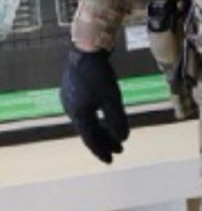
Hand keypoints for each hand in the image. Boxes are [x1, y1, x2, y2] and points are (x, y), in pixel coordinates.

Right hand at [60, 48, 128, 163]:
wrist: (85, 50)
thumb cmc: (99, 75)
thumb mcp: (112, 98)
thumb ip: (117, 120)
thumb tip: (123, 139)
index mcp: (79, 115)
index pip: (91, 140)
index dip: (102, 151)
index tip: (112, 160)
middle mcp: (71, 111)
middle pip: (89, 131)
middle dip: (104, 141)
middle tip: (118, 150)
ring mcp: (69, 100)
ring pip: (86, 121)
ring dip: (100, 129)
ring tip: (113, 135)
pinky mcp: (71, 91)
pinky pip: (84, 111)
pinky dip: (95, 118)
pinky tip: (102, 116)